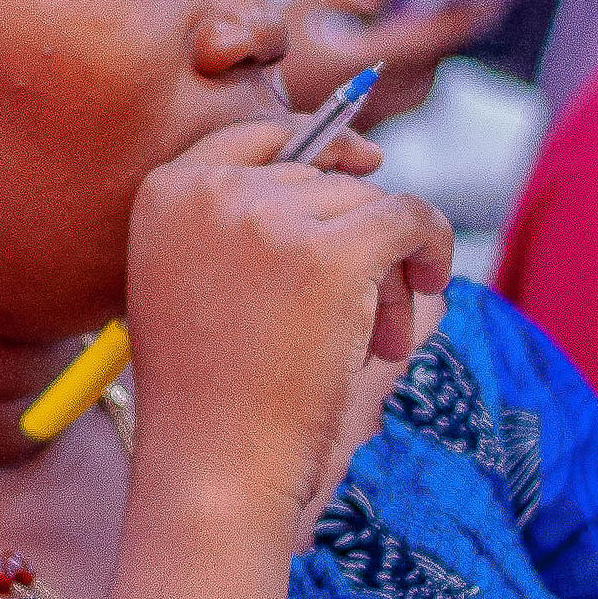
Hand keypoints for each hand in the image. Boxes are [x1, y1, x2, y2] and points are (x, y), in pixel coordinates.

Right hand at [124, 117, 451, 529]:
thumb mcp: (194, 284)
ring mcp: (271, 216)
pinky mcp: (331, 251)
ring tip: (373, 341)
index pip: (257, 135)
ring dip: (385, 269)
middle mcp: (212, 190)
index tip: (364, 166)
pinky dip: (432, 244)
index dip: (320, 147)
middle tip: (366, 318)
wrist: (214, 463)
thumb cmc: (210, 395)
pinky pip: (410, 215)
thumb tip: (348, 153)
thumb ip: (242, 222)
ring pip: (367, 205)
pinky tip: (432, 282)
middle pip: (320, 179)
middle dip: (353, 239)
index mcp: (165, 193)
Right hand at [280, 0, 490, 127]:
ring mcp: (367, 117)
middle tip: (475, 5)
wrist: (233, 118)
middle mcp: (370, 96)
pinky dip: (411, 73)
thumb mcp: (295, 4)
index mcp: (358, 63)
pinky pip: (401, 98)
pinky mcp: (361, 129)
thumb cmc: (262, 57)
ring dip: (430, 56)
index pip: (428, 39)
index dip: (464, 18)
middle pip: (430, 64)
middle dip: (449, 35)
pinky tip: (406, 53)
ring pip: (419, 85)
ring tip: (439, 26)